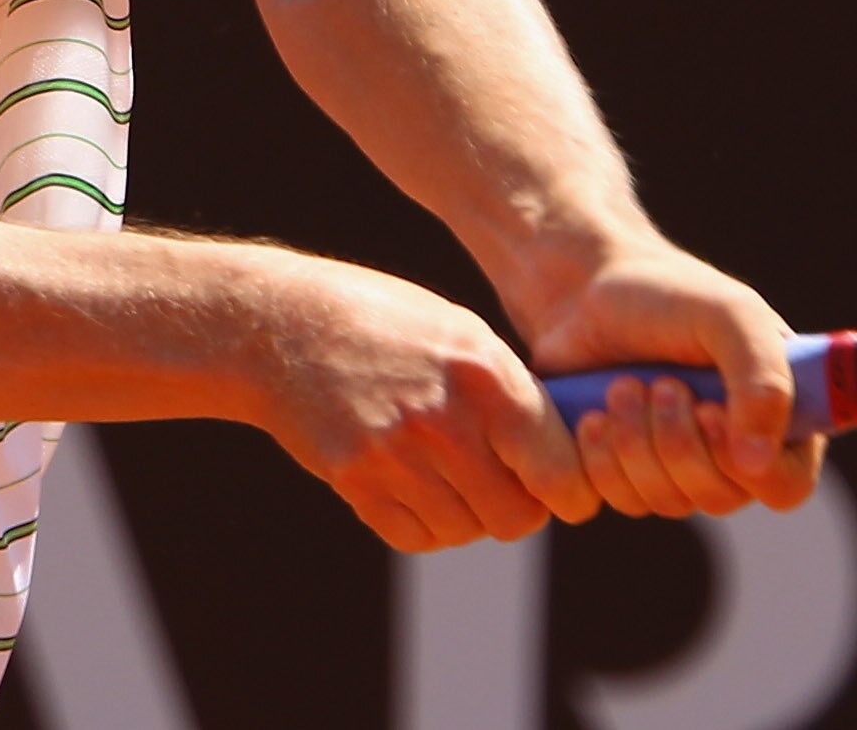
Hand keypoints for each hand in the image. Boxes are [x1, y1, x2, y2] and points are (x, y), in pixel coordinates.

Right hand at [248, 253, 600, 551]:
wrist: (285, 324)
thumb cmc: (387, 320)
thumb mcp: (463, 334)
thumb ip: (511, 393)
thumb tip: (561, 457)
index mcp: (485, 375)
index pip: (558, 472)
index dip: (572, 492)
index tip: (566, 493)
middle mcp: (445, 421)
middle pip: (514, 517)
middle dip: (519, 508)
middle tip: (507, 483)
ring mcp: (395, 456)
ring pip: (465, 531)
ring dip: (468, 515)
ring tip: (452, 472)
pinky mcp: (355, 481)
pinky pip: (415, 537)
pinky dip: (424, 523)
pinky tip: (415, 482)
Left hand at [520, 241, 825, 519]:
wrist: (584, 291)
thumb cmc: (667, 294)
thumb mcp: (728, 316)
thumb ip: (761, 379)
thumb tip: (758, 463)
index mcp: (777, 413)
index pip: (788, 484)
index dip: (750, 467)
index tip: (708, 411)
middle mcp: (735, 450)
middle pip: (722, 498)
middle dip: (680, 442)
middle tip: (658, 384)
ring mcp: (681, 468)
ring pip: (670, 503)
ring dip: (638, 445)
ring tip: (621, 386)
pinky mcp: (631, 474)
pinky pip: (623, 500)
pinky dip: (604, 460)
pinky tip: (593, 416)